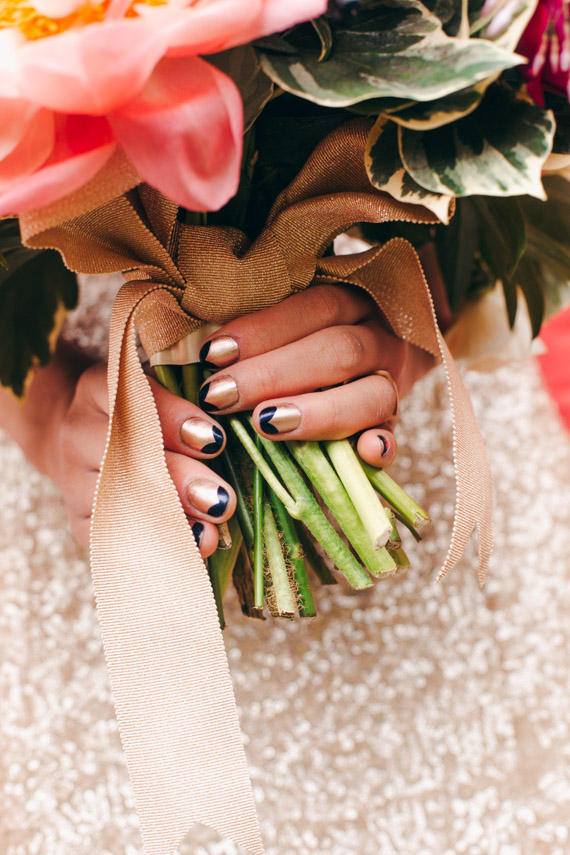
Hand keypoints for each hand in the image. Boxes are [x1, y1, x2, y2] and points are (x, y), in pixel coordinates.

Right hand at [56, 362, 233, 555]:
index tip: (215, 439)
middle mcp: (79, 429)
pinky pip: (109, 537)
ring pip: (118, 502)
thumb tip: (237, 428)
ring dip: (168, 522)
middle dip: (180, 481)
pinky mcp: (79, 518)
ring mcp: (72, 477)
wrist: (93, 441)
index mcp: (101, 386)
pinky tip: (186, 555)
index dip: (175, 421)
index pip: (135, 398)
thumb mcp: (167, 389)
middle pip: (128, 457)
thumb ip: (196, 398)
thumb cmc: (148, 412)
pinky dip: (149, 548)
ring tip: (211, 536)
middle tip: (222, 500)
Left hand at [198, 284, 431, 466]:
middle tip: (220, 396)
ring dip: (317, 412)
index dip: (263, 330)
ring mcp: (394, 382)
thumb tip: (206, 354)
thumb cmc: (314, 337)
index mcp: (354, 302)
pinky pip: (394, 436)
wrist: (381, 354)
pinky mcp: (394, 424)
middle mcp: (380, 339)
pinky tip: (363, 453)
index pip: (314, 307)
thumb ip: (264, 332)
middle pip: (339, 351)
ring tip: (266, 424)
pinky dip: (380, 446)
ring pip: (370, 395)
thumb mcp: (296, 319)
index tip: (212, 354)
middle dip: (274, 375)